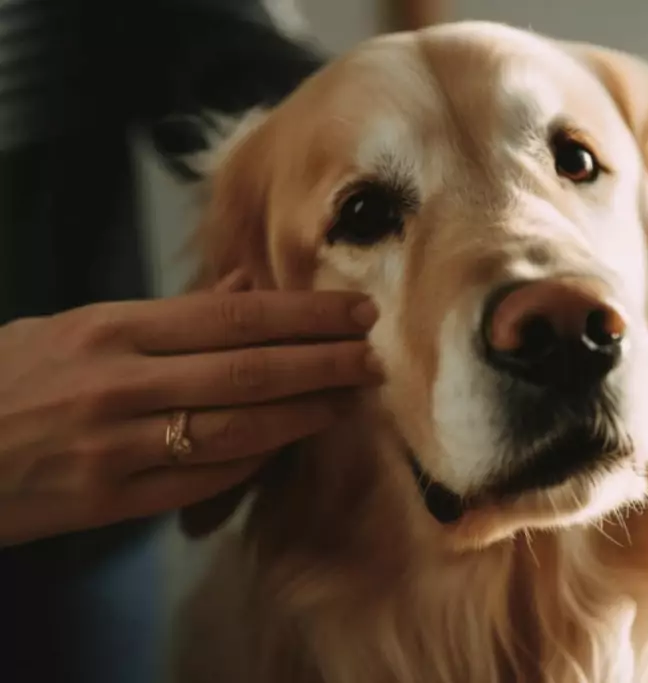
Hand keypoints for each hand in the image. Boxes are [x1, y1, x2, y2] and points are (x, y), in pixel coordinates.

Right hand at [0, 274, 381, 544]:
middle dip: (324, 363)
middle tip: (374, 356)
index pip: (234, 316)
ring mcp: (118, 446)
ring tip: (348, 399)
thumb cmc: (7, 376)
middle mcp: (122, 383)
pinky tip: (290, 445)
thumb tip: (243, 287)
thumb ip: (167, 312)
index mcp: (113, 328)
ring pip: (238, 428)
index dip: (304, 315)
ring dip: (303, 414)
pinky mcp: (112, 500)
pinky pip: (204, 482)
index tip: (354, 311)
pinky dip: (254, 463)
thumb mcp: (75, 325)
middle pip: (251, 370)